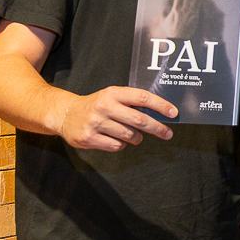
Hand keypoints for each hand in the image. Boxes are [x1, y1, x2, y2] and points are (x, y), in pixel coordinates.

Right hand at [58, 87, 176, 150]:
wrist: (65, 114)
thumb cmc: (96, 105)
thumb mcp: (112, 96)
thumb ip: (132, 101)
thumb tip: (160, 112)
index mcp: (113, 93)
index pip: (142, 97)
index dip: (160, 105)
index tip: (173, 113)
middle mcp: (105, 107)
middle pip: (139, 120)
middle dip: (157, 128)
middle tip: (168, 133)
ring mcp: (96, 123)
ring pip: (129, 135)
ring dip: (137, 138)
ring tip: (137, 137)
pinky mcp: (89, 138)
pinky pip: (116, 146)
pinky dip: (122, 145)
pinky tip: (118, 140)